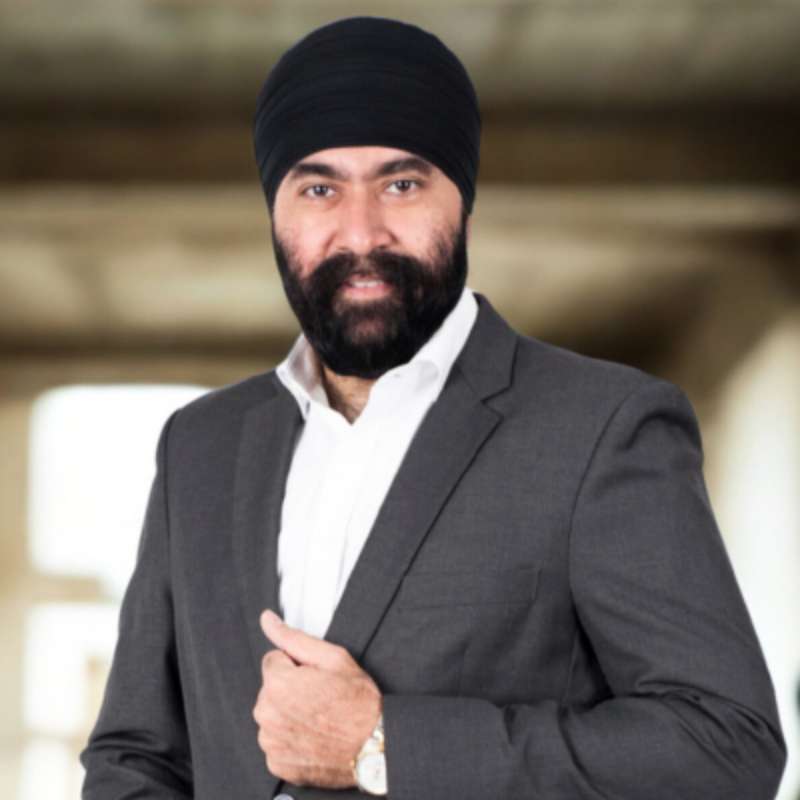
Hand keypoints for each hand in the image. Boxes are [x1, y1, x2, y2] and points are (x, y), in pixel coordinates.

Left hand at [252, 609, 382, 787]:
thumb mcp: (332, 657)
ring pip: (272, 715)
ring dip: (288, 713)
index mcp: (278, 684)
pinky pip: (276, 742)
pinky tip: (313, 737)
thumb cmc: (357, 701)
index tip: (316, 677)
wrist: (375, 745)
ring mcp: (271, 742)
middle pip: (270, 688)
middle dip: (290, 688)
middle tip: (320, 696)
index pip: (273, 660)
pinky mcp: (277, 764)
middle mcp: (267, 714)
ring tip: (319, 718)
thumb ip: (293, 637)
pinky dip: (290, 739)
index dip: (297, 665)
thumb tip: (267, 619)